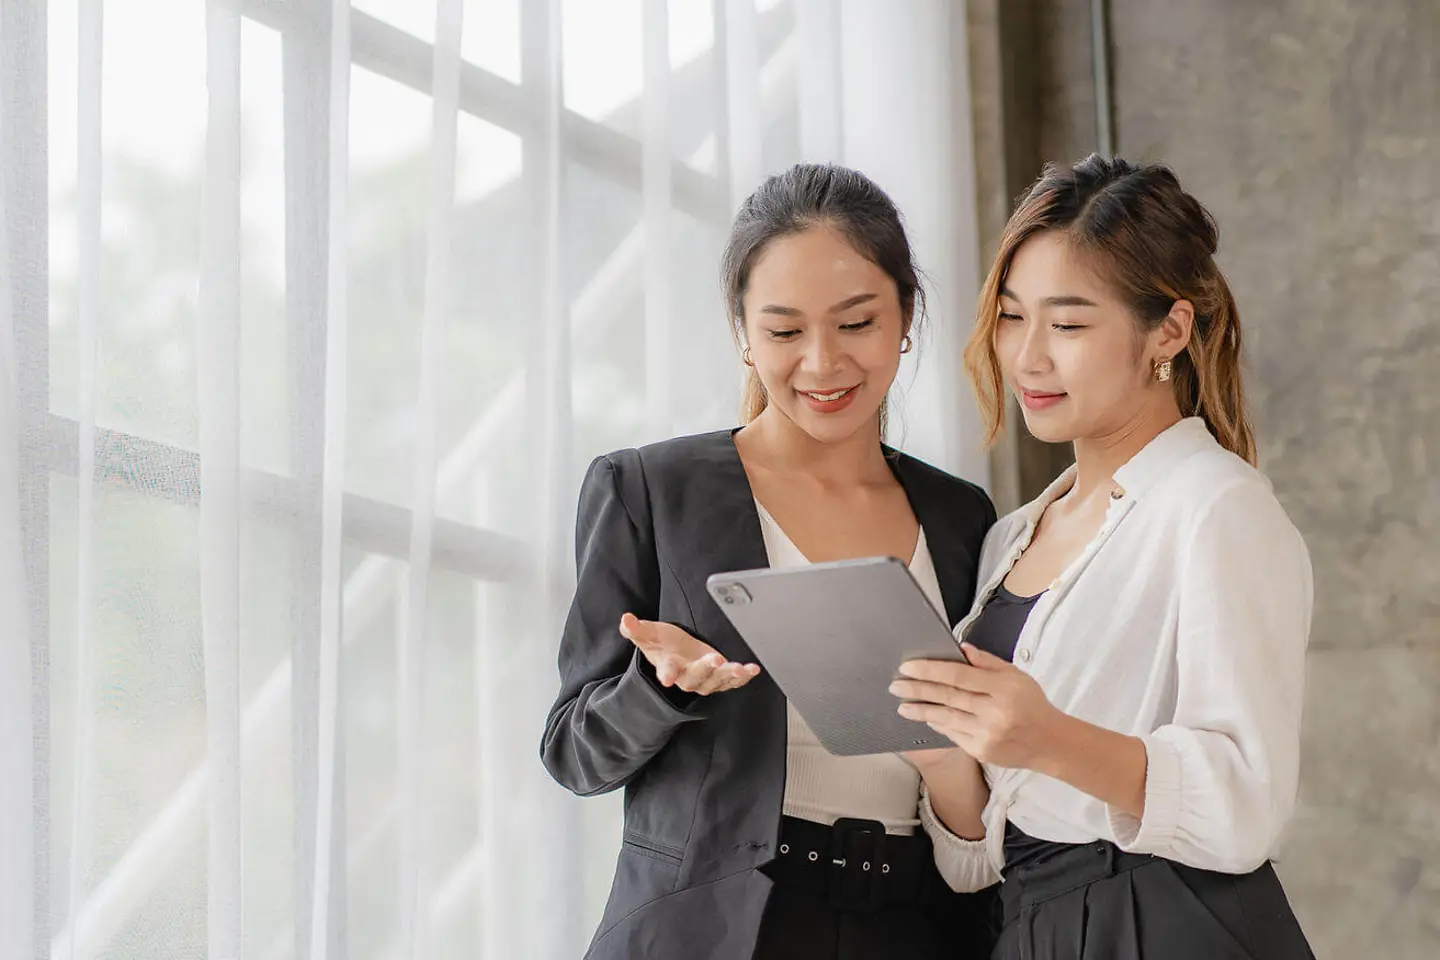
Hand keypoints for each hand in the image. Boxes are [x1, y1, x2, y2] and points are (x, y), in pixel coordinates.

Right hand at [619, 613, 760, 695]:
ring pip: (716, 682)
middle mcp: (687, 677)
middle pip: (695, 677)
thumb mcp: (649, 634)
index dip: (667, 674)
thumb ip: (637, 629)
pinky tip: (752, 669)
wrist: (677, 654)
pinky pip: (732, 682)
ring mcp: (704, 679)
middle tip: (715, 659)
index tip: (667, 678)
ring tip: (741, 668)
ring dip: (729, 675)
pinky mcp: (719, 678)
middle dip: (706, 669)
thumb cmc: (663, 644)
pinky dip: (743, 677)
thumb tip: (625, 620)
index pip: (666, 670)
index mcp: (668, 666)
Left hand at [889, 643, 1062, 769]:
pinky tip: (926, 717)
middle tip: (896, 684)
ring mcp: (987, 734)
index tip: (908, 666)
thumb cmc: (1031, 704)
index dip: (930, 670)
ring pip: (946, 718)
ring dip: (921, 710)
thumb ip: (987, 662)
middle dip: (917, 689)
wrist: (1049, 743)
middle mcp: (994, 712)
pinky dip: (937, 724)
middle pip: (948, 697)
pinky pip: (952, 734)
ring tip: (902, 704)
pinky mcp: (981, 751)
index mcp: (1003, 688)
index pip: (959, 676)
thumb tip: (960, 649)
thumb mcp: (1016, 676)